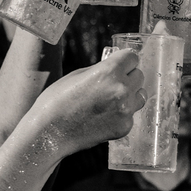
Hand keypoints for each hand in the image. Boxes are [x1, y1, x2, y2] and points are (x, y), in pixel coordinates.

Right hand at [27, 49, 146, 155]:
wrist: (50, 133)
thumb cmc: (57, 101)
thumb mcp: (77, 75)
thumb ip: (101, 69)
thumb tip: (116, 66)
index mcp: (109, 72)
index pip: (132, 57)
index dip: (125, 60)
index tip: (120, 64)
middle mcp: (122, 90)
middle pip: (139, 75)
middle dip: (128, 77)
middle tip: (112, 84)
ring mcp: (125, 110)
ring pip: (140, 95)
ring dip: (130, 95)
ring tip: (109, 101)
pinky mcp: (125, 127)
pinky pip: (131, 114)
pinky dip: (122, 114)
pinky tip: (104, 117)